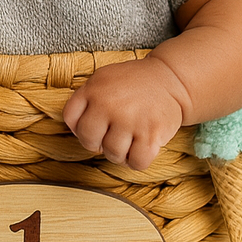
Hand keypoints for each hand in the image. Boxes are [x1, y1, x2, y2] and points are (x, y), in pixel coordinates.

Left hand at [62, 57, 186, 170]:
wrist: (170, 78)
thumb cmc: (134, 83)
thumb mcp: (103, 79)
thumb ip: (85, 99)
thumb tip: (76, 129)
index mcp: (94, 89)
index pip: (70, 119)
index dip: (80, 127)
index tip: (96, 125)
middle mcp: (109, 104)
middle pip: (88, 141)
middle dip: (99, 142)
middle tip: (113, 133)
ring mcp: (129, 120)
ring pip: (112, 155)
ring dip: (121, 152)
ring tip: (130, 137)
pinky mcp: (150, 134)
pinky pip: (136, 163)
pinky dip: (139, 159)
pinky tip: (143, 145)